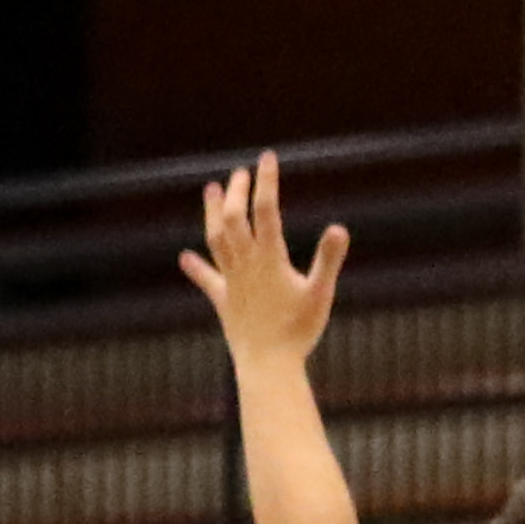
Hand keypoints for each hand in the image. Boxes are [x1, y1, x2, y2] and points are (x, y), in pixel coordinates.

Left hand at [180, 151, 347, 362]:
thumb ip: (328, 260)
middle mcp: (245, 265)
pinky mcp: (223, 301)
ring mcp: (231, 281)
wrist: (268, 365)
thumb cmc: (298, 331)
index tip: (267, 158)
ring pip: (215, 238)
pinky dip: (196, 267)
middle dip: (236, 192)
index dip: (266, 182)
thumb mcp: (320, 294)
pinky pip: (206, 279)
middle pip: (234, 218)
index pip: (266, 210)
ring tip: (211, 190)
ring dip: (212, 212)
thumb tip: (339, 228)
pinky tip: (185, 257)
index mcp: (270, 258)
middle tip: (241, 173)